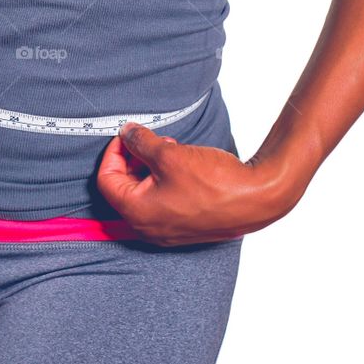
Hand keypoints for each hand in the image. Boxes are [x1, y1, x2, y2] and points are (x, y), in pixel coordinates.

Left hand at [96, 122, 280, 245]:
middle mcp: (149, 228)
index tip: (126, 135)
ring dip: (149, 167)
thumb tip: (126, 133)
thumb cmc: (214, 182)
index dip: (113, 152)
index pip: (106, 180)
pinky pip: (162, 201)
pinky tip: (181, 163)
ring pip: (144, 193)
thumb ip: (140, 142)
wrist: (256, 199)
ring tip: (169, 148)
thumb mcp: (168, 154)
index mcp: (138, 214)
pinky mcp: (184, 226)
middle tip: (149, 140)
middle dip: (133, 159)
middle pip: (124, 187)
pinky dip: (163, 180)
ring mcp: (168, 230)